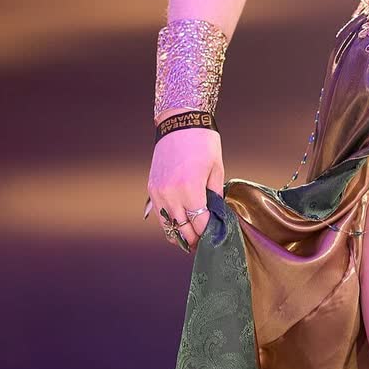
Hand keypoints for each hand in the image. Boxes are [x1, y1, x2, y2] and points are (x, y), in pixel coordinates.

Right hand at [144, 127, 224, 256]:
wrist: (180, 122)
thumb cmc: (203, 142)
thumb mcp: (216, 169)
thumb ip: (215, 195)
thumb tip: (216, 215)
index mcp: (190, 189)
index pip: (200, 223)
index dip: (208, 234)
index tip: (216, 240)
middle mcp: (171, 194)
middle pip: (182, 228)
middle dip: (194, 239)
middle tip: (204, 246)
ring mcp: (158, 192)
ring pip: (167, 225)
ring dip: (179, 234)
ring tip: (191, 240)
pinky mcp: (151, 189)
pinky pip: (159, 214)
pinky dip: (168, 222)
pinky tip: (179, 226)